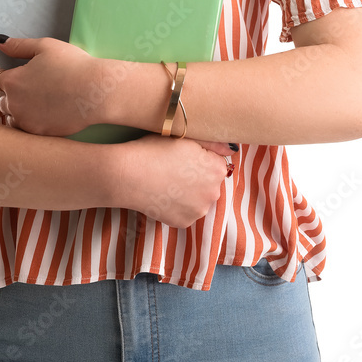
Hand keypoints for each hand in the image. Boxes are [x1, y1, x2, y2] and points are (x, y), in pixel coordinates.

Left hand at [0, 36, 113, 135]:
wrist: (95, 91)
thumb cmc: (72, 65)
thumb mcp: (45, 46)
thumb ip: (18, 45)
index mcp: (12, 81)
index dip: (8, 74)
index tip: (21, 74)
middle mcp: (14, 104)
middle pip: (3, 100)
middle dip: (12, 94)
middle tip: (34, 88)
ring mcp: (26, 121)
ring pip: (12, 118)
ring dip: (19, 111)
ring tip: (39, 103)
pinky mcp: (39, 134)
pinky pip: (26, 130)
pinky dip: (32, 123)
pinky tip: (46, 114)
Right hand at [114, 134, 235, 228]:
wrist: (129, 174)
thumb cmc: (155, 150)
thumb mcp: (185, 138)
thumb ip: (213, 142)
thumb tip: (231, 149)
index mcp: (216, 169)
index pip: (215, 162)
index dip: (198, 157)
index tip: (182, 156)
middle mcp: (213, 193)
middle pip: (208, 183)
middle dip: (196, 177)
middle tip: (173, 168)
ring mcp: (198, 210)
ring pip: (197, 199)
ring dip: (187, 193)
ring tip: (166, 182)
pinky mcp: (184, 223)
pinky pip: (184, 212)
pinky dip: (176, 206)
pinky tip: (163, 195)